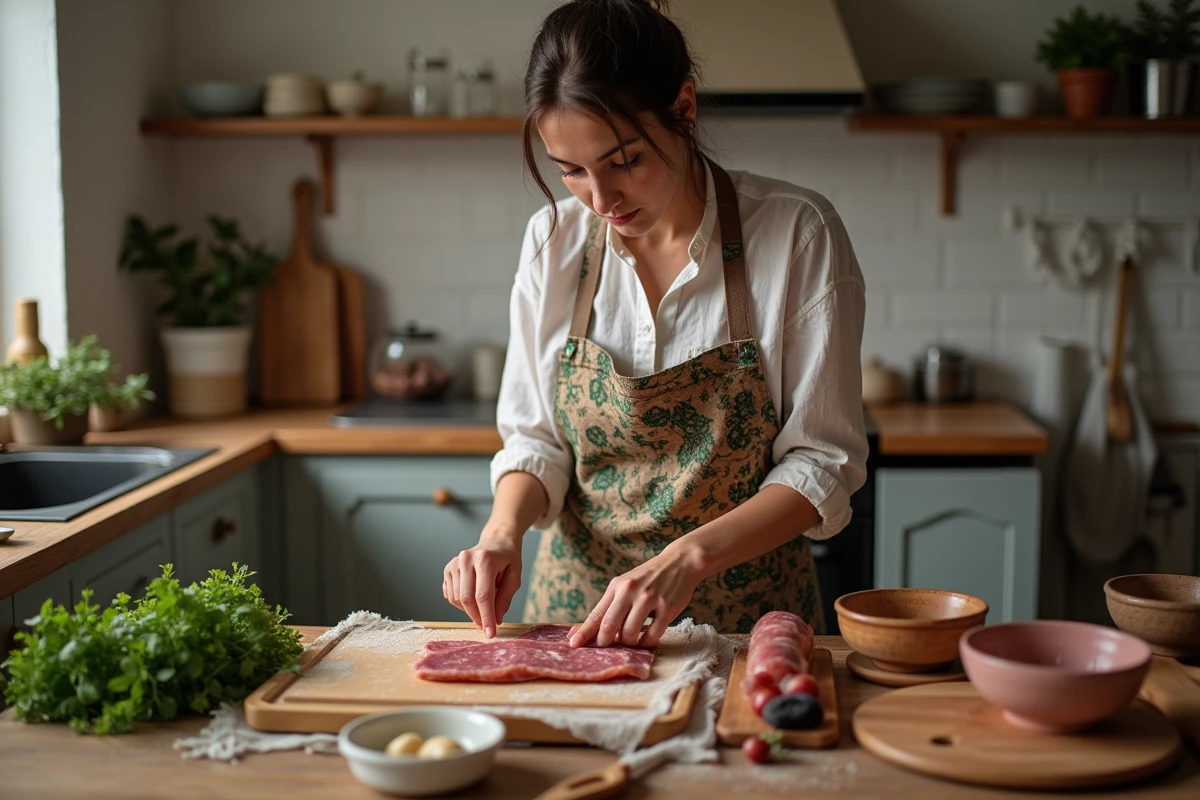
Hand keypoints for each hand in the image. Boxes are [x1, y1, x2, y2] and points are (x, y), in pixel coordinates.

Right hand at [443, 532, 522, 638]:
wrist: (496, 541)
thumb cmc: (507, 559)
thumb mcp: (514, 577)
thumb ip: (505, 598)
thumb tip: (496, 620)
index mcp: (485, 558)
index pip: (483, 595)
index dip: (486, 617)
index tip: (490, 633)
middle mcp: (466, 558)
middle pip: (467, 599)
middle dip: (477, 617)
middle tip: (487, 625)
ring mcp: (454, 563)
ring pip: (457, 599)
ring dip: (470, 610)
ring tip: (483, 602)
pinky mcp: (447, 569)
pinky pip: (450, 596)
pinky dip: (461, 603)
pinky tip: (473, 595)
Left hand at [569, 544, 703, 649]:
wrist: (679, 562)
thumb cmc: (648, 578)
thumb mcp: (626, 584)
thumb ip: (610, 606)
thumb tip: (587, 630)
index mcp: (617, 586)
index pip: (596, 614)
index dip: (584, 632)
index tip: (573, 645)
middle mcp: (630, 591)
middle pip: (609, 626)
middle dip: (606, 642)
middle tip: (608, 648)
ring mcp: (649, 598)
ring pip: (630, 634)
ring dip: (629, 643)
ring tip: (632, 640)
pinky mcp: (667, 607)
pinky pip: (652, 635)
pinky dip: (646, 643)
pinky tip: (647, 639)